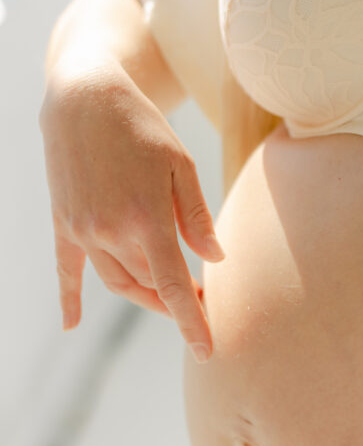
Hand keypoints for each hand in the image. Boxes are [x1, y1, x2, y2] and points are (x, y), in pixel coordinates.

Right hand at [40, 59, 223, 360]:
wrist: (83, 96)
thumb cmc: (142, 127)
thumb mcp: (181, 164)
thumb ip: (197, 216)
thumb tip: (215, 258)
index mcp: (146, 218)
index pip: (174, 285)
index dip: (191, 320)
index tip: (206, 349)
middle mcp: (110, 231)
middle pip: (149, 285)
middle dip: (176, 299)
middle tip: (201, 301)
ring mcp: (83, 230)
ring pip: (117, 281)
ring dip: (143, 296)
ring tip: (168, 300)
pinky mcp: (64, 223)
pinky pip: (68, 271)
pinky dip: (70, 299)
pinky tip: (70, 325)